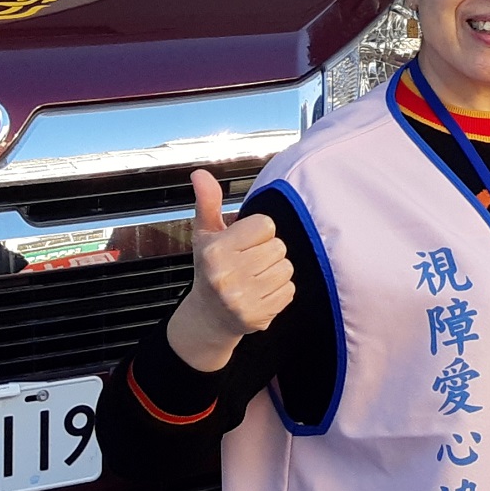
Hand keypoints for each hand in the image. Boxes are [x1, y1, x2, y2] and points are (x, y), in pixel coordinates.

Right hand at [166, 169, 293, 373]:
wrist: (208, 316)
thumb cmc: (210, 269)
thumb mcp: (206, 234)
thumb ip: (208, 202)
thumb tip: (200, 173)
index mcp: (216, 251)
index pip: (265, 224)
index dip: (257, 232)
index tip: (243, 242)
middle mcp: (227, 276)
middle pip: (278, 247)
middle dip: (267, 252)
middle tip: (248, 262)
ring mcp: (243, 299)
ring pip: (287, 268)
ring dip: (275, 271)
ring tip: (254, 277)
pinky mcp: (258, 315)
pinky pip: (290, 290)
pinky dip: (280, 291)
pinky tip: (260, 293)